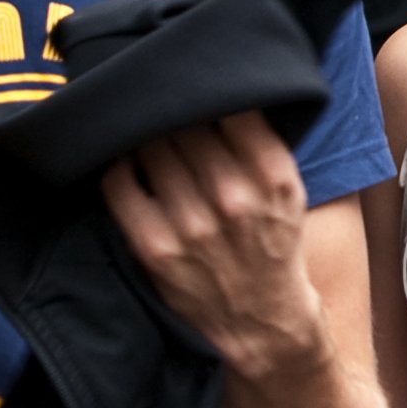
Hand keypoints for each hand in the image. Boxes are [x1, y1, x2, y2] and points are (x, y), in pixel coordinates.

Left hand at [101, 112, 324, 383]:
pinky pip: (120, 186)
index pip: (230, 108)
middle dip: (174, 113)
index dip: (209, 92)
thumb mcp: (288, 190)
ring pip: (152, 150)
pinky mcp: (157, 248)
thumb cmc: (272, 243)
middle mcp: (234, 199)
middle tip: (163, 106)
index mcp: (274, 178)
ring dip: (145, 136)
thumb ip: (261, 142)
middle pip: (186, 126)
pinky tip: (126, 164)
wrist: (262, 319)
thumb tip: (217, 91)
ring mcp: (193, 226)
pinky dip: (118, 167)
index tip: (197, 88)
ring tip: (145, 131)